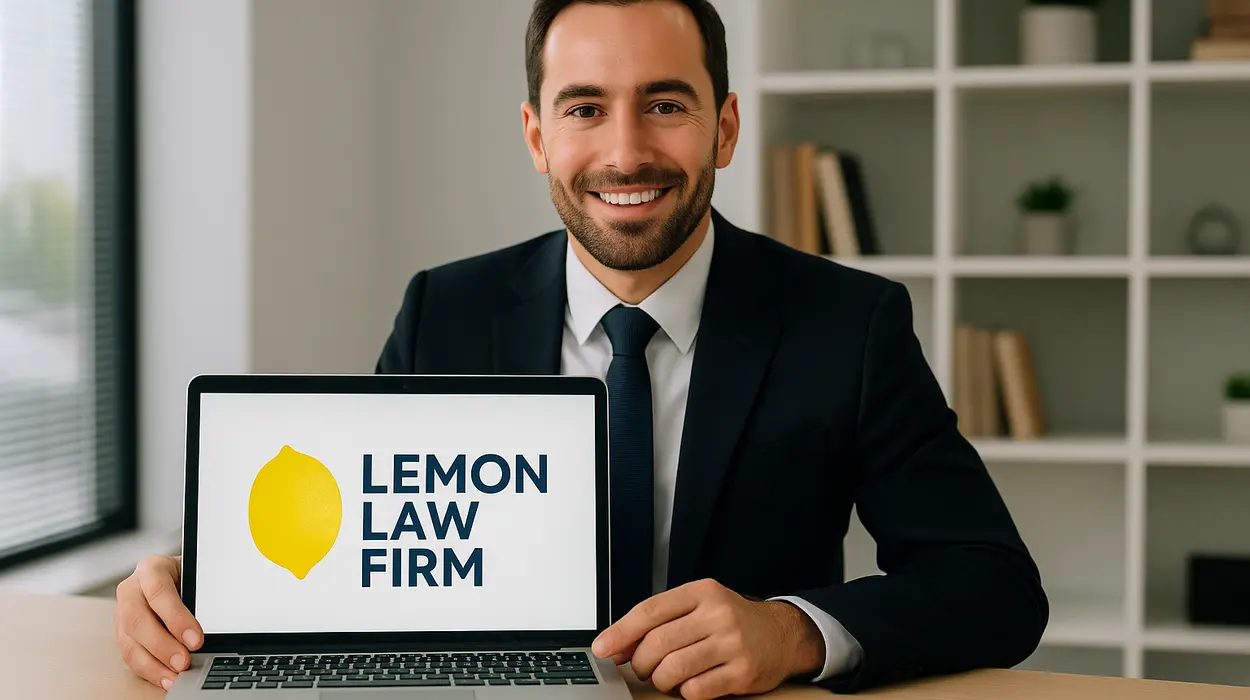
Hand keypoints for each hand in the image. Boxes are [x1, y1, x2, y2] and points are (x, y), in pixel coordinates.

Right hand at [113, 554, 203, 690]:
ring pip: (130, 641)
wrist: (170, 576)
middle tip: (184, 662)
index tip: (196, 639)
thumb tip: (212, 627)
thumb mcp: (194, 577)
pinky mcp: (121, 633)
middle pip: (138, 620)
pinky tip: (166, 678)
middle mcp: (131, 589)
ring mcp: (122, 612)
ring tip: (175, 676)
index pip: (159, 591)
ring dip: (154, 663)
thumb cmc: (185, 577)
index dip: (176, 618)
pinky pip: (130, 655)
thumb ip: (199, 597)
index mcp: (151, 569)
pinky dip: (149, 670)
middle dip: (163, 645)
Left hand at [590, 578, 824, 699]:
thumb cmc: (732, 621)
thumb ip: (663, 620)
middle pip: (657, 643)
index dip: (620, 632)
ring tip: (665, 678)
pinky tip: (690, 684)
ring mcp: (732, 643)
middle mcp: (717, 614)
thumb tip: (618, 644)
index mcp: (702, 592)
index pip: (649, 611)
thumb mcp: (699, 606)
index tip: (603, 648)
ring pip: (674, 669)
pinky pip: (696, 690)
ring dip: (660, 680)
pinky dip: (684, 692)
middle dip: (641, 662)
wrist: (782, 635)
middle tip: (643, 668)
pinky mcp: (743, 672)